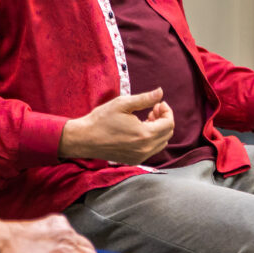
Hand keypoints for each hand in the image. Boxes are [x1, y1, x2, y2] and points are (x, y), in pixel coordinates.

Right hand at [1, 214, 97, 252]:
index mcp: (57, 221)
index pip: (75, 235)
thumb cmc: (9, 239)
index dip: (77, 246)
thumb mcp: (30, 230)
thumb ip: (41, 235)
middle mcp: (66, 230)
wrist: (6, 242)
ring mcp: (68, 243)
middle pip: (86, 244)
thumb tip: (38, 245)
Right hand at [59, 88, 174, 164]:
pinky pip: (151, 150)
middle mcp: (145, 149)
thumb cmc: (101, 119)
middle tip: (152, 109)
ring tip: (146, 118)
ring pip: (161, 143)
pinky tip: (139, 129)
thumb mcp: (123, 104)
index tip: (158, 103)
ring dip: (158, 129)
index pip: (169, 124)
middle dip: (163, 119)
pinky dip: (151, 139)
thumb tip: (160, 92)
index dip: (167, 111)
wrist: (84, 139)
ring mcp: (140, 157)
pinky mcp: (134, 160)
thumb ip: (144, 99)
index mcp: (144, 134)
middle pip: (167, 134)